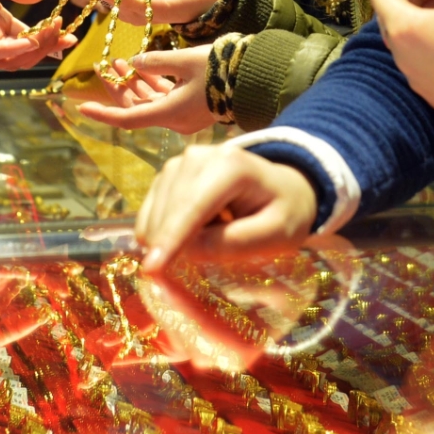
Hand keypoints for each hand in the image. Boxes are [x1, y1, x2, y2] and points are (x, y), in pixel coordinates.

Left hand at [0, 0, 74, 68]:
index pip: (29, 36)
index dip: (51, 38)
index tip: (71, 35)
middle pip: (25, 53)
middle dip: (48, 47)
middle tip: (65, 36)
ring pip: (11, 59)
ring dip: (34, 51)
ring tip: (51, 36)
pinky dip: (10, 50)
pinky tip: (26, 41)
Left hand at [75, 46, 216, 133]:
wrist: (255, 76)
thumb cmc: (222, 67)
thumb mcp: (185, 59)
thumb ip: (155, 62)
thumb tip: (135, 63)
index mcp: (171, 113)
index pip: (128, 119)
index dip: (103, 114)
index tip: (80, 108)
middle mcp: (175, 120)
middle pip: (136, 108)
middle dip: (118, 88)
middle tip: (103, 65)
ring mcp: (184, 115)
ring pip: (149, 103)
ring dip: (133, 84)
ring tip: (118, 61)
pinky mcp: (192, 107)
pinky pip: (164, 99)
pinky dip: (151, 85)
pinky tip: (139, 66)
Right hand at [135, 144, 316, 273]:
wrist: (281, 188)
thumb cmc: (283, 213)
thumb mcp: (277, 234)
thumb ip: (238, 242)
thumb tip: (189, 250)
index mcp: (230, 166)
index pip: (193, 207)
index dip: (171, 238)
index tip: (151, 269)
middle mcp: (197, 157)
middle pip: (169, 211)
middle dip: (168, 247)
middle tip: (186, 276)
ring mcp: (178, 163)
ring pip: (154, 214)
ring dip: (168, 241)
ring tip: (209, 242)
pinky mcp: (167, 176)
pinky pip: (150, 213)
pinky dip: (162, 234)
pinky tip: (191, 236)